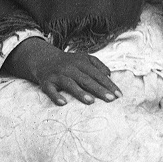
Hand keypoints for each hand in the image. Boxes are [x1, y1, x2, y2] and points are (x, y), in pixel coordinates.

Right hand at [4, 37, 118, 104]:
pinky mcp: (46, 82)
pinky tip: (63, 103)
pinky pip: (50, 90)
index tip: (119, 94)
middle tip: (111, 99)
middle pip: (86, 79)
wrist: (43, 59)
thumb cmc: (68, 62)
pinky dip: (56, 96)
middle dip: (99, 89)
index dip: (108, 84)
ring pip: (69, 84)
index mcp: (81, 62)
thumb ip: (97, 65)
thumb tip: (109, 74)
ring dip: (80, 92)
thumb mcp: (83, 58)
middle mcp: (70, 67)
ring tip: (91, 101)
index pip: (97, 74)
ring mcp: (58, 75)